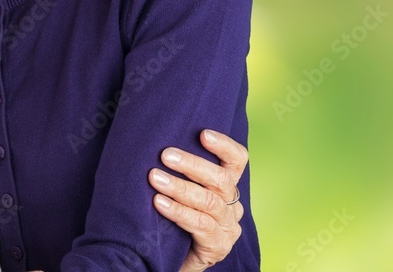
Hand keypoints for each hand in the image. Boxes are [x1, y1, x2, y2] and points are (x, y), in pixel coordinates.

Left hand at [148, 129, 247, 270]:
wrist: (177, 260)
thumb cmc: (178, 219)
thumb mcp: (184, 192)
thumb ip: (181, 172)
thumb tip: (156, 142)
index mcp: (227, 188)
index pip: (237, 161)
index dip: (224, 145)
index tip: (203, 133)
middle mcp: (232, 206)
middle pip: (221, 180)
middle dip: (192, 164)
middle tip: (166, 155)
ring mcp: (227, 228)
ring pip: (209, 202)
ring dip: (180, 187)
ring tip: (155, 177)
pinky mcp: (218, 247)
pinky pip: (200, 225)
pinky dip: (178, 212)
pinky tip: (159, 203)